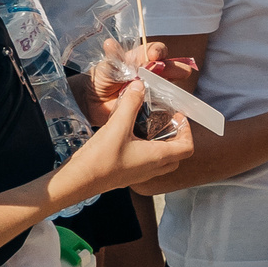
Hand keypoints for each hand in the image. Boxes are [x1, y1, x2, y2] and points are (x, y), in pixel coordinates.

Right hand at [56, 82, 193, 204]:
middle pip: (177, 156)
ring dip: (162, 145)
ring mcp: (140, 175)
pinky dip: (147, 151)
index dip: (187, 131)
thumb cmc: (102, 157)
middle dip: (176, 138)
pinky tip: (131, 137)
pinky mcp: (128, 176)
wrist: (80, 180)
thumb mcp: (118, 125)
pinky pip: (147, 164)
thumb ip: (131, 103)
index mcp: (157, 157)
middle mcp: (153, 168)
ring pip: (162, 162)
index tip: (176, 116)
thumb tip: (140, 86)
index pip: (187, 147)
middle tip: (165, 122)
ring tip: (148, 127)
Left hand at [83, 39, 176, 120]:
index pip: (153, 51)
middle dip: (175, 68)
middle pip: (165, 68)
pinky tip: (175, 106)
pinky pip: (160, 105)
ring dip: (174, 87)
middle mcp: (148, 73)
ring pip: (166, 86)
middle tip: (184, 71)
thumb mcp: (107, 66)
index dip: (157, 51)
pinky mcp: (148, 106)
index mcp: (139, 60)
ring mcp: (149, 89)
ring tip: (182, 89)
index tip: (156, 55)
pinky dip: (168, 106)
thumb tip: (110, 43)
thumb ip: (113, 57)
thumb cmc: (100, 78)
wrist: (92, 101)